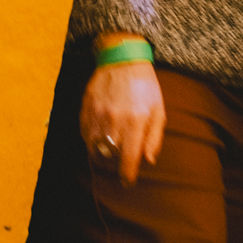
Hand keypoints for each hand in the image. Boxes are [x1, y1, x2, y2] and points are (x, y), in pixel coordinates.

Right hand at [80, 62, 165, 184]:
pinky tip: (101, 134)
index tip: (127, 182)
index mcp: (136, 120)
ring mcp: (97, 114)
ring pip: (95, 148)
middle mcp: (115, 119)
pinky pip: (85, 135)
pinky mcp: (85, 109)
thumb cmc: (145, 86)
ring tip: (111, 147)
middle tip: (122, 158)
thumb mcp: (158, 110)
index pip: (128, 158)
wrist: (122, 59)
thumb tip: (148, 160)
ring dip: (103, 153)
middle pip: (110, 156)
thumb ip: (154, 137)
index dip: (127, 175)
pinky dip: (92, 140)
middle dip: (116, 162)